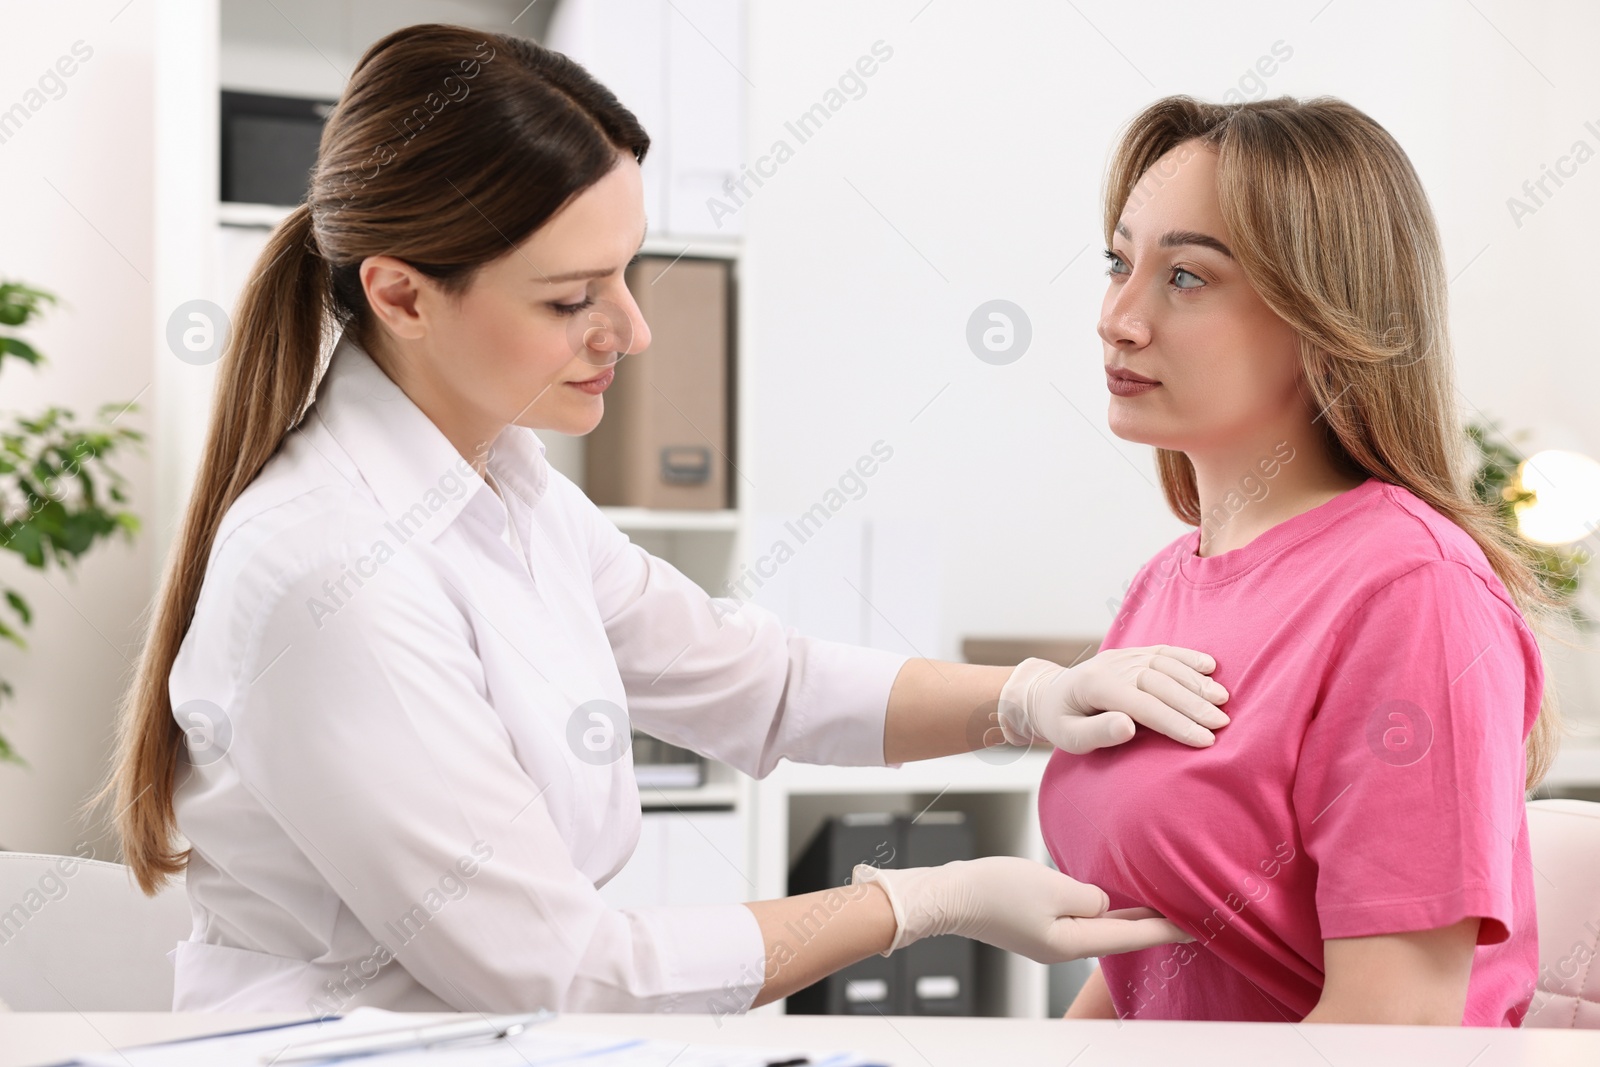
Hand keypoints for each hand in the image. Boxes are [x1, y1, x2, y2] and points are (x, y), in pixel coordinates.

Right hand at [851, 856, 1190, 962]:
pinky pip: (1078, 915)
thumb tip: (1103, 899)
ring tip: (1156, 899)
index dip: (1167, 928)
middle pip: (1119, 935)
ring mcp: (1048, 938)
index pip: (1132, 934)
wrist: (948, 895)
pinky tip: (1109, 894)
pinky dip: (1100, 905)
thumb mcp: (1051, 886)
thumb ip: (1089, 894)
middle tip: (1186, 911)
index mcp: (1071, 943)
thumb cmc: (994, 889)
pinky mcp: (1035, 923)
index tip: (1199, 925)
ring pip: (1099, 925)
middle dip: (1153, 923)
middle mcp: (1063, 947)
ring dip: (1127, 913)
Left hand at [996, 648, 1228, 752]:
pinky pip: (1162, 651)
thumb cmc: (1060, 722)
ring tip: (1222, 700)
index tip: (1204, 739)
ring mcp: (1123, 655)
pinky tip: (1210, 667)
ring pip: (1165, 664)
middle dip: (1193, 703)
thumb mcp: (1068, 736)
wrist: (1048, 695)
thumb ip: (1097, 732)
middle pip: (1159, 681)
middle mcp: (1112, 664)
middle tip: (1223, 722)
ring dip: (1196, 681)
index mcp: (1095, 685)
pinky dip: (1187, 657)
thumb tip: (1128, 727)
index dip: (1175, 722)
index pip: (1142, 704)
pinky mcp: (1131, 653)